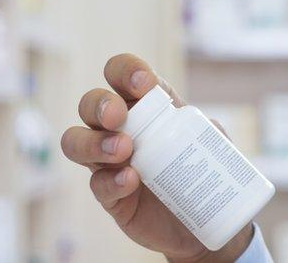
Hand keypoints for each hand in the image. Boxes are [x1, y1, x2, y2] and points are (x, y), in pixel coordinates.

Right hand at [61, 53, 253, 262]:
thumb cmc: (207, 170)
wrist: (208, 217)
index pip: (122, 75)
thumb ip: (204, 125)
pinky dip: (111, 180)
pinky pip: (97, 184)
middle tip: (118, 116)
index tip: (144, 84)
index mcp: (145, 106)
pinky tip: (130, 180)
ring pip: (75, 142)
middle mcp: (120, 129)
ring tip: (123, 149)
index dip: (126, 71)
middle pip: (90, 105)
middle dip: (100, 104)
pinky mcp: (111, 196)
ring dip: (94, 142)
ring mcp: (109, 163)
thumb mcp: (212, 140)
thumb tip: (190, 119)